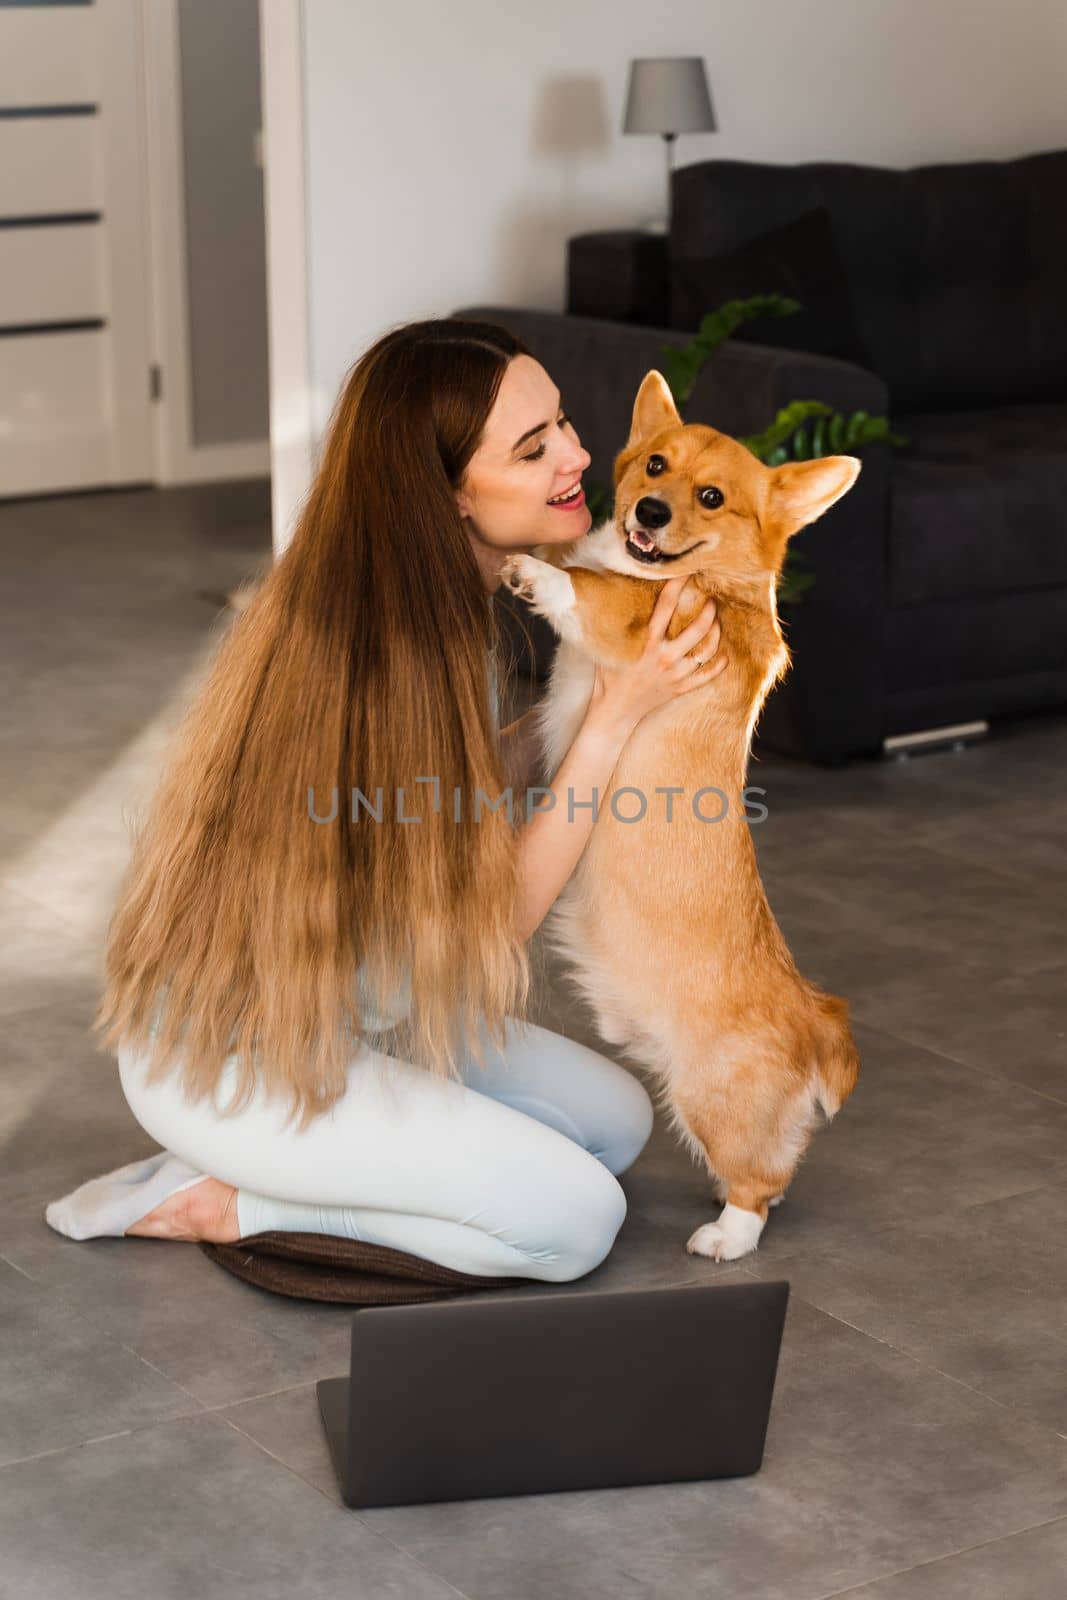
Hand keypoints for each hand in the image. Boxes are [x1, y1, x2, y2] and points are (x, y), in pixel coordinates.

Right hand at [589, 576, 726, 733]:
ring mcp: (676, 674)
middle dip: (707, 611)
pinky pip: (706, 676)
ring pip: (706, 651)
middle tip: (710, 600)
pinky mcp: (680, 688)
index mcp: (647, 644)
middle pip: (697, 629)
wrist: (614, 711)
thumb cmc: (607, 677)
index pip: (666, 607)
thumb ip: (615, 626)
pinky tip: (724, 655)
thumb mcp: (607, 647)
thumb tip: (609, 598)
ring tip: (716, 622)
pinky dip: (718, 665)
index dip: (677, 586)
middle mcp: (665, 657)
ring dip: (715, 633)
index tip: (686, 572)